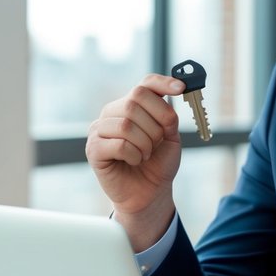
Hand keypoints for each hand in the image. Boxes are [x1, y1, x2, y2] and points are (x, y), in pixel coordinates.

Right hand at [85, 75, 184, 249]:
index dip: (163, 83)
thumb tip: (175, 91)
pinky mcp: (94, 149)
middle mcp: (112, 112)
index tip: (181, 88)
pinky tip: (134, 161)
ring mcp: (99, 129)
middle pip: (135, 100)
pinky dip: (134, 155)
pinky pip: (119, 144)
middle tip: (157, 143)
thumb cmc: (158, 164)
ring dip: (146, 143)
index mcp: (131, 105)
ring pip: (127, 124)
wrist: (149, 193)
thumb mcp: (170, 137)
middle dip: (156, 124)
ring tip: (146, 154)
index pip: (145, 84)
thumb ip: (168, 116)